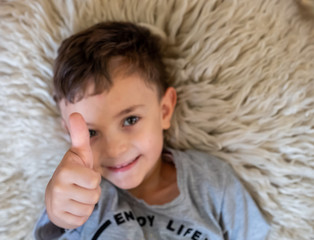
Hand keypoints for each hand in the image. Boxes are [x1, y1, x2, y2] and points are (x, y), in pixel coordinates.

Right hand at [45, 112, 100, 228]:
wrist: (57, 193)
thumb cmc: (74, 170)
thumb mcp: (79, 153)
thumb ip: (79, 135)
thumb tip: (75, 113)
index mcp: (65, 171)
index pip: (94, 180)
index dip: (93, 178)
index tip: (83, 173)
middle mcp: (58, 188)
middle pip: (94, 195)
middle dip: (92, 190)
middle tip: (82, 185)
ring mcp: (58, 205)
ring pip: (90, 207)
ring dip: (88, 202)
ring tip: (78, 193)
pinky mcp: (61, 218)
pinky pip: (83, 218)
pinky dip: (82, 213)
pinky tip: (74, 205)